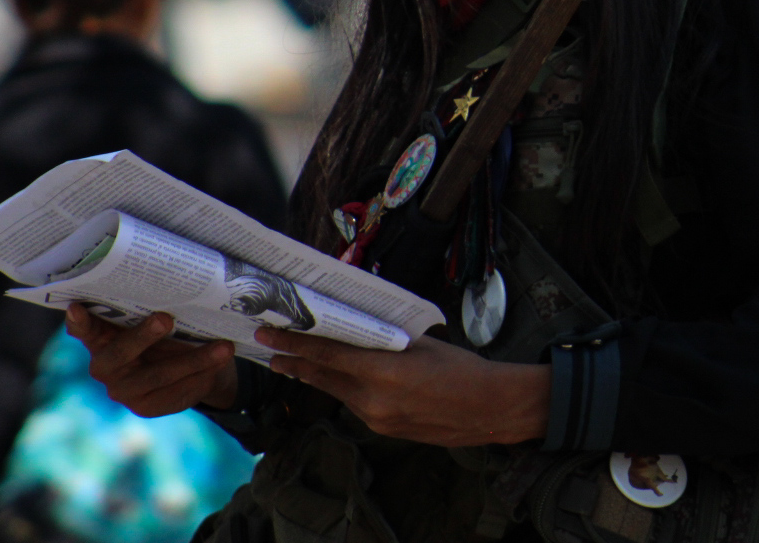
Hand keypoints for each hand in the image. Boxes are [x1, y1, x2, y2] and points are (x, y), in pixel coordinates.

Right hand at [67, 304, 238, 415]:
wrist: (197, 366)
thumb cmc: (171, 330)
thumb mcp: (162, 316)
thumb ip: (152, 308)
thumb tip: (171, 281)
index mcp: (100, 337)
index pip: (84, 329)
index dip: (79, 321)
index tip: (78, 308)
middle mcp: (104, 366)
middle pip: (118, 354)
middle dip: (143, 336)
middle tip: (166, 318)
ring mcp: (123, 390)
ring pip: (157, 376)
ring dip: (193, 360)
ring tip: (222, 347)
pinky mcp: (145, 407)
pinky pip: (174, 392)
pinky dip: (200, 376)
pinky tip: (219, 364)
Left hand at [256, 327, 548, 445]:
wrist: (489, 409)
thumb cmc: (462, 368)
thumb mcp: (422, 344)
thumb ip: (386, 340)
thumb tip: (360, 330)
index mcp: (383, 371)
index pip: (328, 354)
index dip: (295, 343)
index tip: (269, 335)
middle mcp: (372, 399)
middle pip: (323, 377)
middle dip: (294, 362)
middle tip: (270, 348)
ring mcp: (376, 418)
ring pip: (337, 392)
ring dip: (317, 376)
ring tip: (296, 363)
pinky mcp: (383, 429)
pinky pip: (355, 404)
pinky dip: (343, 389)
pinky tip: (341, 380)